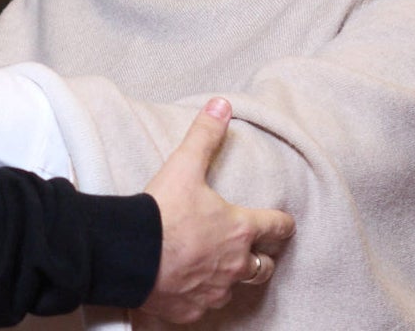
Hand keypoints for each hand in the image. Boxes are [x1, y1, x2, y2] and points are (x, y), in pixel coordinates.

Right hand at [137, 98, 294, 324]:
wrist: (130, 255)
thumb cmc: (161, 212)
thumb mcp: (184, 166)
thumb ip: (205, 135)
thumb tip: (222, 104)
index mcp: (239, 230)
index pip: (277, 227)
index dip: (283, 222)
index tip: (284, 221)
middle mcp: (234, 265)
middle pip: (264, 267)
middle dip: (262, 258)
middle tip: (254, 249)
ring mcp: (215, 291)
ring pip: (235, 288)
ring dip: (229, 278)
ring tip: (214, 267)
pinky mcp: (193, 311)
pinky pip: (204, 307)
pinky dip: (199, 297)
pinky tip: (186, 287)